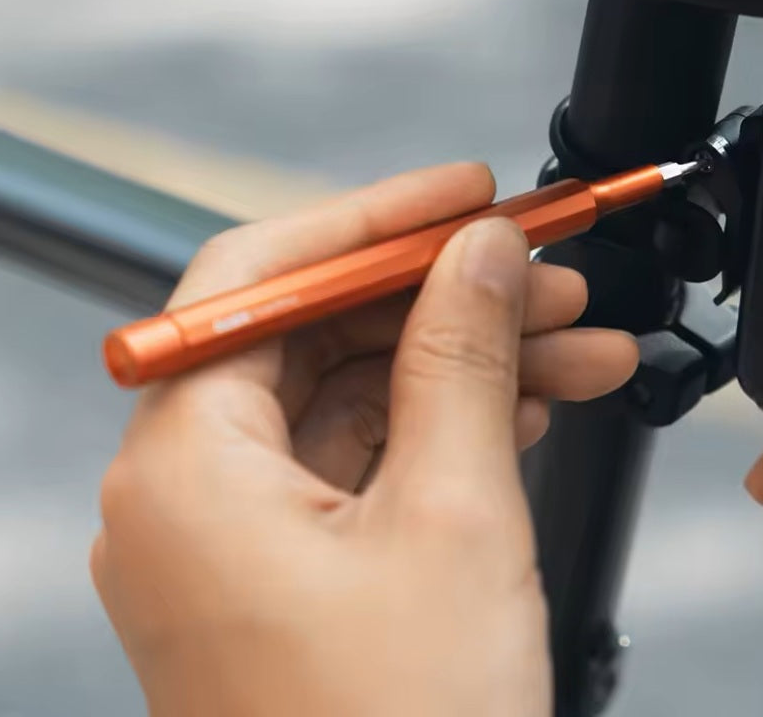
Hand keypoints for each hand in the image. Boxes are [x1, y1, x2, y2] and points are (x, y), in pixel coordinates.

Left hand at [91, 163, 638, 716]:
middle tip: (547, 269)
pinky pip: (372, 458)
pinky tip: (535, 401)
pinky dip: (452, 424)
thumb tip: (485, 252)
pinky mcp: (293, 571)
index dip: (374, 218)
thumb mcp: (457, 515)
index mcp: (184, 468)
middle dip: (445, 294)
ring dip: (469, 359)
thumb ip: (464, 355)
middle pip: (321, 333)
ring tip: (578, 339)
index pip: (263, 278)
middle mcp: (191, 494)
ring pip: (359, 394)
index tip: (465, 192)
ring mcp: (240, 537)